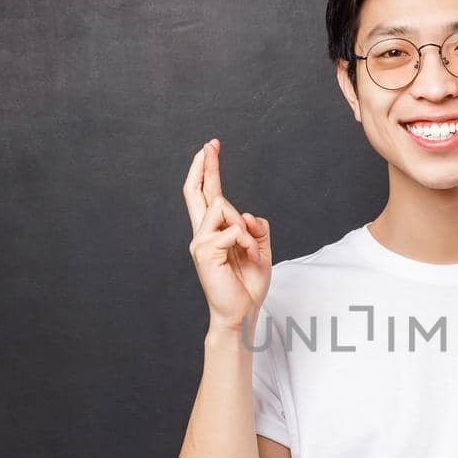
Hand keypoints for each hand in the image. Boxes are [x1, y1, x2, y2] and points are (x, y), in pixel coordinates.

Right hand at [182, 137, 271, 332]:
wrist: (242, 313)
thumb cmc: (248, 284)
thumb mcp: (260, 250)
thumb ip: (256, 228)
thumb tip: (247, 215)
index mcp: (213, 232)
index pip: (206, 196)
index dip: (207, 171)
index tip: (209, 149)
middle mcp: (202, 234)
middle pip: (197, 192)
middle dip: (205, 166)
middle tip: (210, 144)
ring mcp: (200, 242)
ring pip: (223, 207)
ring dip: (245, 227)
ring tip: (250, 251)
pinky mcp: (204, 251)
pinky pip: (234, 230)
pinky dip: (248, 243)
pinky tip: (249, 258)